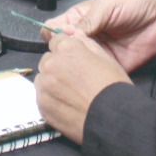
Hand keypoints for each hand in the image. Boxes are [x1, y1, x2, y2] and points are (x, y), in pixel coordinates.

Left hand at [36, 31, 129, 145]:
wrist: (112, 119)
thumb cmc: (113, 87)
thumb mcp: (105, 57)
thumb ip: (86, 44)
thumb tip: (75, 36)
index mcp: (67, 48)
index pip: (57, 41)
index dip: (67, 50)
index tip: (74, 59)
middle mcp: (51, 63)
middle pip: (49, 59)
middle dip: (59, 65)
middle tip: (75, 79)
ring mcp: (44, 85)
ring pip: (43, 78)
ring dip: (52, 82)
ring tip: (71, 94)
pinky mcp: (42, 104)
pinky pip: (42, 95)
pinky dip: (51, 98)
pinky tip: (67, 104)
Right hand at [45, 0, 155, 72]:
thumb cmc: (135, 4)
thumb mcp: (108, 5)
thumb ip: (87, 19)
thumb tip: (65, 33)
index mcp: (80, 19)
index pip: (55, 28)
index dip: (53, 35)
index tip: (59, 41)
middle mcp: (86, 37)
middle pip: (62, 49)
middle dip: (61, 54)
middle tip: (71, 54)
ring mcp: (96, 53)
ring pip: (75, 64)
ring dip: (74, 66)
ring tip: (82, 64)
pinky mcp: (108, 67)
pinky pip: (94, 74)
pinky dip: (90, 76)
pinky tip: (92, 73)